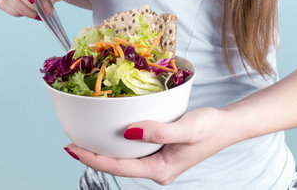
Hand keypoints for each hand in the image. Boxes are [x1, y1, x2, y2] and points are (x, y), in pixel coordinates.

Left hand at [64, 107, 239, 184]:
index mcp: (159, 170)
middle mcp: (155, 169)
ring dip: (104, 149)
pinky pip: (133, 149)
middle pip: (117, 165)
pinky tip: (111, 132)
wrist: (225, 126)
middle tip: (71, 142)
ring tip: (84, 138)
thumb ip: (158, 132)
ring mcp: (156, 161)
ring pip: (124, 158)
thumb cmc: (209, 129)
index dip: (93, 158)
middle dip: (93, 155)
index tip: (72, 148)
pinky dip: (118, 142)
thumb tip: (129, 131)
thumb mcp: (185, 129)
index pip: (119, 167)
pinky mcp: (158, 151)